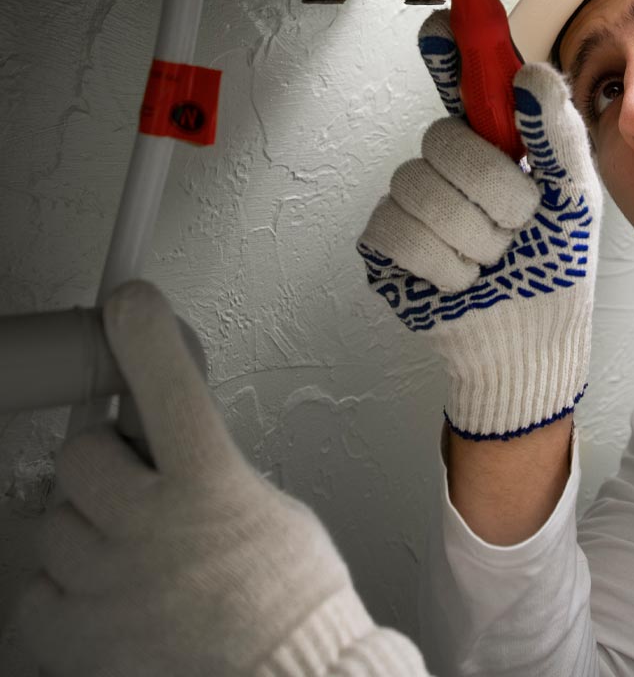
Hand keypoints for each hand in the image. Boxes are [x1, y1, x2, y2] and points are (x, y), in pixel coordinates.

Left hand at [18, 280, 427, 676]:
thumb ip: (211, 466)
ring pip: (53, 522)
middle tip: (130, 476)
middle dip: (103, 458)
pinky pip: (37, 592)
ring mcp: (111, 584)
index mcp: (213, 483)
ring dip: (85, 526)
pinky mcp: (82, 638)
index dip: (144, 331)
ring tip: (126, 548)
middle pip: (81, 453)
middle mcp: (153, 527)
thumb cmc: (290, 596)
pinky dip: (62, 589)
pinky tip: (102, 591)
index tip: (129, 301)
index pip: (167, 383)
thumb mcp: (265, 501)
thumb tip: (171, 445)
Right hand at [357, 10, 601, 439]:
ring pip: (420, 186)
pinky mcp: (385, 243)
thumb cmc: (556, 267)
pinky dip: (443, 263)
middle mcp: (446, 165)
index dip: (447, 52)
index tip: (444, 28)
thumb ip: (557, 135)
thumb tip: (529, 75)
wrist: (531, 342)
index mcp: (492, 144)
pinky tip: (460, 278)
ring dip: (473, 235)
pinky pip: (396, 229)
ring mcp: (411, 201)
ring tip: (492, 258)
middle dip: (494, 189)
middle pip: (442, 138)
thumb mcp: (574, 197)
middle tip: (518, 222)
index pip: (458, 83)